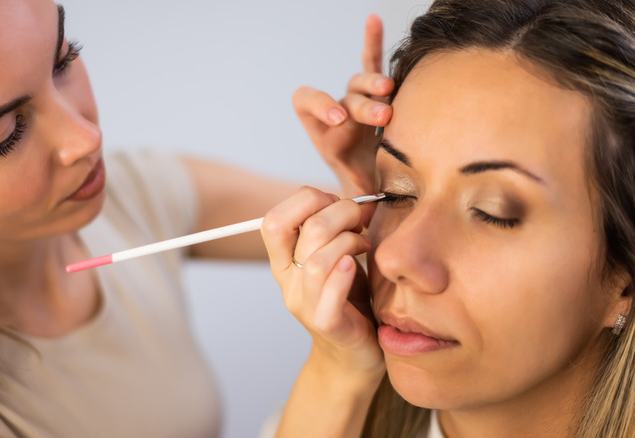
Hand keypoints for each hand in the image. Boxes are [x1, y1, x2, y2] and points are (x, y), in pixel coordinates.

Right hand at [261, 187, 383, 374]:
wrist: (354, 354)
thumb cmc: (349, 299)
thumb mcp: (335, 256)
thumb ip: (333, 228)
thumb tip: (354, 197)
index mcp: (283, 260)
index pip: (274, 220)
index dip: (306, 200)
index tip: (336, 202)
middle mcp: (288, 281)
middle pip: (302, 232)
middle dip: (339, 213)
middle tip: (361, 220)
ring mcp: (305, 304)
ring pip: (318, 260)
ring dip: (350, 241)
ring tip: (365, 245)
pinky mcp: (327, 323)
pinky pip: (327, 294)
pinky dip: (343, 274)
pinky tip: (356, 265)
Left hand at [293, 14, 393, 198]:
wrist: (374, 195)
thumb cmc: (364, 201)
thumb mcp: (355, 205)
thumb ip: (357, 208)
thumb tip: (366, 226)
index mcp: (323, 134)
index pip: (306, 103)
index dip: (321, 108)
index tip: (338, 122)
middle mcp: (338, 114)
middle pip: (344, 96)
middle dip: (361, 105)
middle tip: (381, 116)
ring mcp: (358, 103)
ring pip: (361, 83)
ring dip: (375, 86)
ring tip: (388, 93)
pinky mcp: (379, 97)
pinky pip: (373, 64)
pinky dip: (373, 43)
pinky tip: (371, 19)